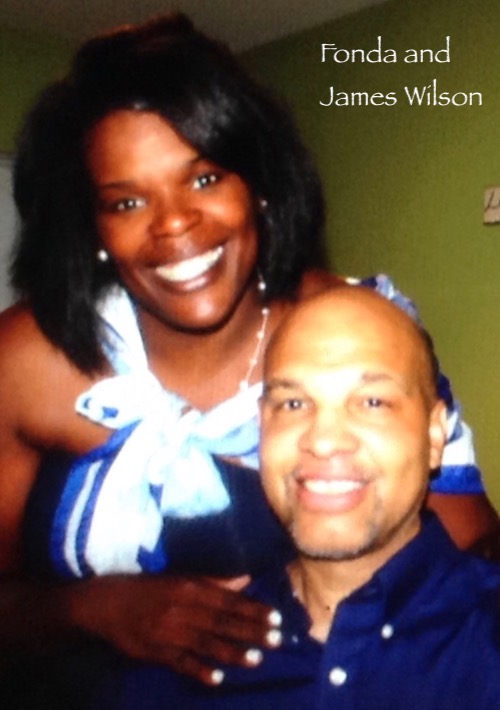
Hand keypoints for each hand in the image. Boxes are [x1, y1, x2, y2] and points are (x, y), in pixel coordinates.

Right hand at [72, 574, 281, 683]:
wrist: (107, 603)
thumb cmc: (150, 588)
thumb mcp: (181, 578)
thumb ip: (214, 582)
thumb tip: (245, 579)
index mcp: (189, 587)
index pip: (228, 600)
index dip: (252, 609)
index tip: (275, 617)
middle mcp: (182, 608)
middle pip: (221, 621)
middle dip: (250, 631)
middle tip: (276, 639)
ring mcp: (168, 631)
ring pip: (206, 643)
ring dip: (232, 652)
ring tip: (256, 659)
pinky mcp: (156, 651)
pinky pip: (181, 662)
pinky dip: (199, 670)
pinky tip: (217, 678)